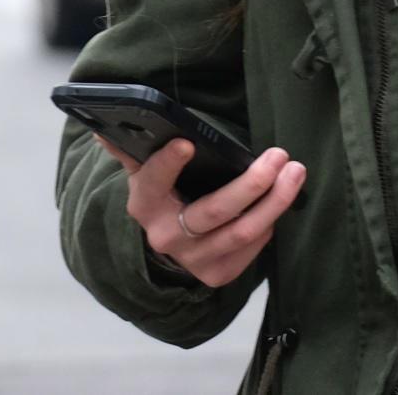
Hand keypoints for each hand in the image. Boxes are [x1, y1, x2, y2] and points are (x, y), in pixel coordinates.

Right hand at [99, 137, 305, 288]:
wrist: (169, 239)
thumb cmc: (164, 191)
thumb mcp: (145, 169)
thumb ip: (131, 146)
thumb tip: (102, 124)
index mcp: (145, 203)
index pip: (152, 183)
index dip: (167, 165)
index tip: (186, 144)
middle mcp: (166, 236)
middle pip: (214, 211)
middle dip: (251, 184)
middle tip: (279, 156)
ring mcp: (193, 260)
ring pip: (241, 232)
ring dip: (275, 201)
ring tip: (295, 172)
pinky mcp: (217, 273)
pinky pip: (252, 248)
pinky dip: (270, 223)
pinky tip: (280, 200)